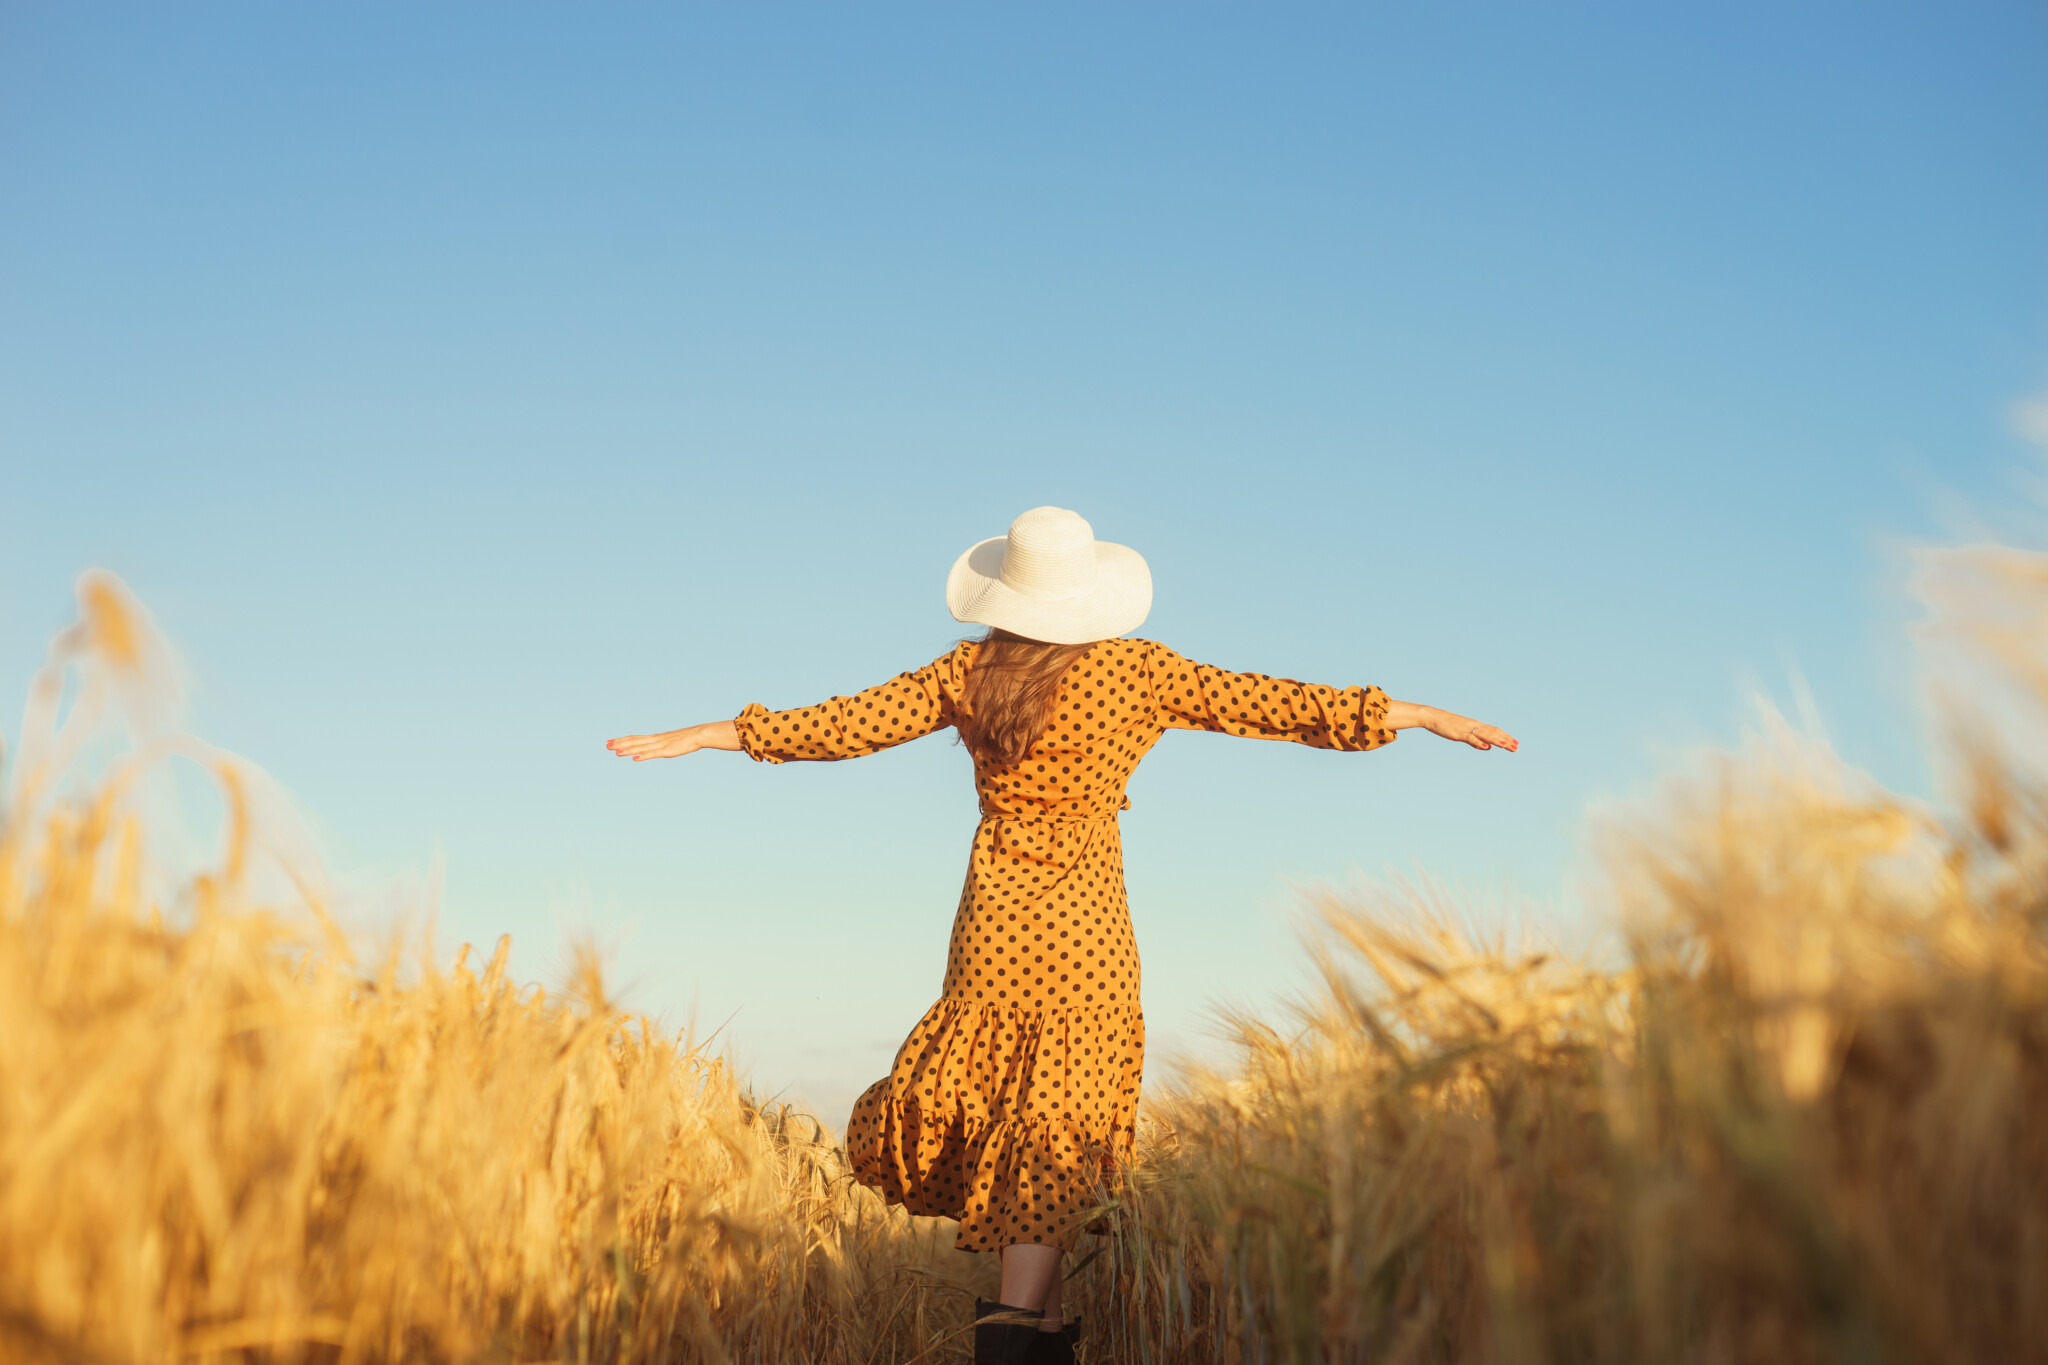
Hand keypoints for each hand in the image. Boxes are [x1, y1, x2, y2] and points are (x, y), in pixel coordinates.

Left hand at [607, 720, 740, 761]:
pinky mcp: (667, 751)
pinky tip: (635, 758)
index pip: (634, 738)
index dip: (621, 740)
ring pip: (641, 747)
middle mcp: (654, 740)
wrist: (698, 734)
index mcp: (654, 738)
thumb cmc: (686, 739)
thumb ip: (661, 746)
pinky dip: (643, 756)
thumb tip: (654, 749)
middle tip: (606, 745)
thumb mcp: (670, 743)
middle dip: (619, 743)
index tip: (610, 741)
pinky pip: (653, 754)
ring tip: (616, 752)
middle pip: (634, 741)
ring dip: (628, 749)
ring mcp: (660, 745)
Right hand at [1384, 701, 1518, 751]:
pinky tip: (1487, 747)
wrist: (1433, 717)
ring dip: (1497, 740)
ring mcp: (1467, 729)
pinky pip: (1471, 738)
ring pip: (1485, 735)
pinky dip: (1479, 742)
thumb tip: (1487, 747)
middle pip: (1494, 733)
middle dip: (1506, 740)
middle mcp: (1475, 726)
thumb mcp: (1463, 734)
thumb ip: (1476, 741)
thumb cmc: (1447, 725)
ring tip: (1507, 746)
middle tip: (1517, 747)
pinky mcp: (1459, 733)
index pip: (1495, 730)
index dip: (1506, 736)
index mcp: (1476, 725)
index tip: (1516, 742)